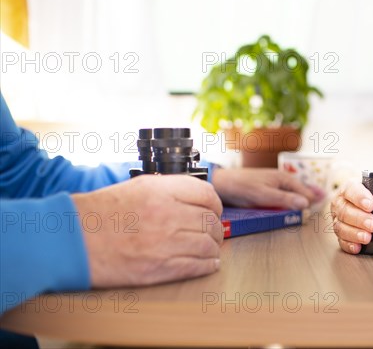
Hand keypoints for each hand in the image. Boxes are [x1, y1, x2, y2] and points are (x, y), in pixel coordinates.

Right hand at [72, 175, 223, 287]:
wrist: (73, 240)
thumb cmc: (100, 213)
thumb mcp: (137, 186)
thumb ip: (169, 190)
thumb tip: (196, 198)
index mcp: (161, 191)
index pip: (207, 195)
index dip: (215, 204)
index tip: (214, 210)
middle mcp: (168, 215)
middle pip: (210, 222)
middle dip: (215, 228)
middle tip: (212, 232)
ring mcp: (166, 243)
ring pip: (208, 245)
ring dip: (212, 247)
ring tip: (209, 248)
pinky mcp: (161, 268)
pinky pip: (198, 266)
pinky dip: (208, 265)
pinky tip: (208, 263)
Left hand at [211, 168, 322, 208]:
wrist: (222, 183)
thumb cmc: (242, 187)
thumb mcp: (264, 195)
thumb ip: (285, 200)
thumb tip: (306, 204)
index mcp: (284, 178)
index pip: (304, 192)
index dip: (313, 199)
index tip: (322, 205)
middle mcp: (281, 179)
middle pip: (300, 190)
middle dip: (310, 195)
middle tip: (322, 201)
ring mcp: (273, 184)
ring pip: (292, 192)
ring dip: (300, 197)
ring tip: (311, 201)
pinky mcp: (266, 189)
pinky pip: (282, 194)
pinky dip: (289, 199)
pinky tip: (290, 202)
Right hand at [330, 181, 372, 253]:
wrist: (362, 204)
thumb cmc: (370, 197)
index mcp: (348, 189)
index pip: (350, 190)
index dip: (359, 197)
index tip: (370, 205)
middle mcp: (340, 204)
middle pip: (344, 211)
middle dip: (359, 219)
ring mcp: (338, 220)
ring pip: (341, 227)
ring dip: (354, 233)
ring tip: (367, 237)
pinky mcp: (340, 234)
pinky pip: (341, 241)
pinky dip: (349, 245)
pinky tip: (357, 247)